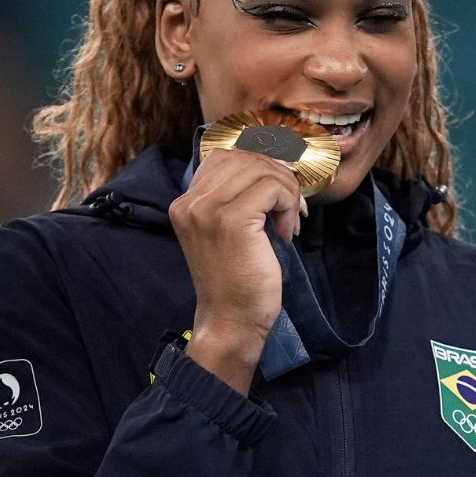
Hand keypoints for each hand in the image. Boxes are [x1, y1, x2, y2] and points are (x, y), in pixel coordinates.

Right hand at [168, 148, 305, 394]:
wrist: (231, 320)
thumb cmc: (236, 280)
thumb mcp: (225, 230)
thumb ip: (235, 197)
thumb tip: (273, 162)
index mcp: (185, 202)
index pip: (225, 156)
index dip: (260, 166)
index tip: (277, 195)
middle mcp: (190, 202)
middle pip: (245, 157)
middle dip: (278, 176)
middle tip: (291, 209)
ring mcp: (207, 210)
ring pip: (261, 169)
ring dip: (286, 191)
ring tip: (288, 221)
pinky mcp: (231, 221)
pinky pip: (272, 188)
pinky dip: (288, 204)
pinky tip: (286, 230)